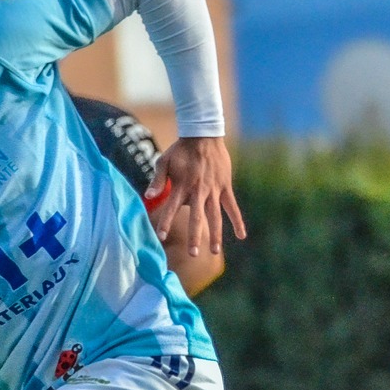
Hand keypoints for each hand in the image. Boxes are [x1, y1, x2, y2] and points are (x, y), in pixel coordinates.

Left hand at [150, 137, 246, 258]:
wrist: (203, 135)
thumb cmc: (180, 150)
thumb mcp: (164, 162)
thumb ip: (158, 181)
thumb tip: (148, 197)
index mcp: (182, 186)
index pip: (171, 208)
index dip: (166, 222)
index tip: (161, 237)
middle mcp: (198, 191)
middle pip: (196, 218)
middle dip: (194, 236)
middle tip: (193, 254)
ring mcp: (213, 190)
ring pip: (215, 216)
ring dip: (215, 234)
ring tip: (214, 251)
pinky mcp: (225, 188)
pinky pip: (232, 207)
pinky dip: (237, 221)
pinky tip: (241, 236)